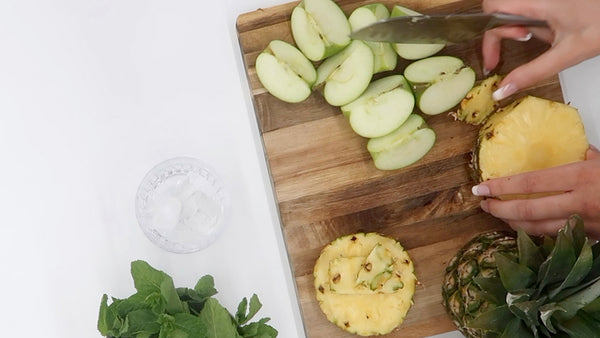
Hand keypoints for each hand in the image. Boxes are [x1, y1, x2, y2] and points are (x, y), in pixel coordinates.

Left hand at [471, 146, 599, 238]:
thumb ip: (587, 156)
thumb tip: (577, 150)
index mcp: (579, 177)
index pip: (530, 183)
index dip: (502, 187)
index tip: (481, 188)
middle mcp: (577, 202)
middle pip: (527, 210)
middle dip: (500, 209)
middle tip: (484, 204)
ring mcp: (583, 223)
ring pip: (538, 228)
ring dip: (514, 223)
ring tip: (500, 216)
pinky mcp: (590, 237)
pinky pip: (555, 236)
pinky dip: (537, 231)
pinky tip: (526, 226)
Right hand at [481, 0, 599, 100]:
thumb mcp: (567, 54)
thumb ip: (532, 72)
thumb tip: (503, 89)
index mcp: (537, 2)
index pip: (491, 8)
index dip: (490, 35)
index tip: (496, 58)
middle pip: (500, 10)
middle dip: (507, 32)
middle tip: (525, 43)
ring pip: (517, 10)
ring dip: (526, 26)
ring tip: (551, 35)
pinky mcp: (553, 0)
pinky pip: (533, 9)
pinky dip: (538, 22)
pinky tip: (557, 27)